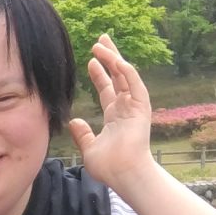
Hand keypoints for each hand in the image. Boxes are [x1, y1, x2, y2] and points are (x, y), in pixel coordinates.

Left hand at [67, 34, 157, 189]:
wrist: (124, 175)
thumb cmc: (110, 167)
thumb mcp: (89, 147)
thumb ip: (82, 134)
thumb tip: (73, 121)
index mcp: (115, 116)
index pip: (107, 89)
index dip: (99, 74)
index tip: (90, 60)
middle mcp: (126, 108)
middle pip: (118, 76)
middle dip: (109, 57)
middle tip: (101, 39)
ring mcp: (135, 107)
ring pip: (125, 76)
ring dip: (114, 58)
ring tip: (102, 43)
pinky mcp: (142, 109)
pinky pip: (135, 85)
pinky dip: (127, 72)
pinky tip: (117, 60)